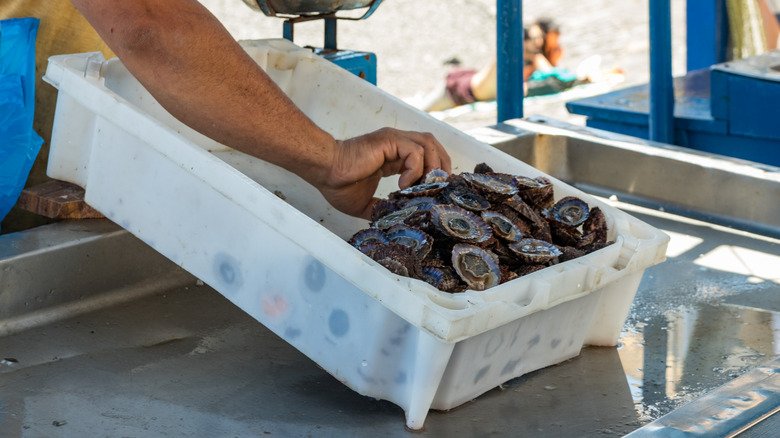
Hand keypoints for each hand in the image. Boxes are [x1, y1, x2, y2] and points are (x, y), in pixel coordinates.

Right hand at [314, 128, 450, 219]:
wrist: (325, 172)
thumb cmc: (338, 184)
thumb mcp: (366, 203)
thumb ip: (382, 208)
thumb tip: (393, 220)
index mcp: (392, 156)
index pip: (424, 156)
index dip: (434, 172)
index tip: (433, 192)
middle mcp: (396, 144)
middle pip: (432, 145)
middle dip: (441, 166)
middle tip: (437, 189)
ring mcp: (393, 140)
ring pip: (429, 144)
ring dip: (432, 166)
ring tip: (424, 187)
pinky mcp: (389, 141)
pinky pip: (415, 152)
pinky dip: (416, 169)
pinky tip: (404, 185)